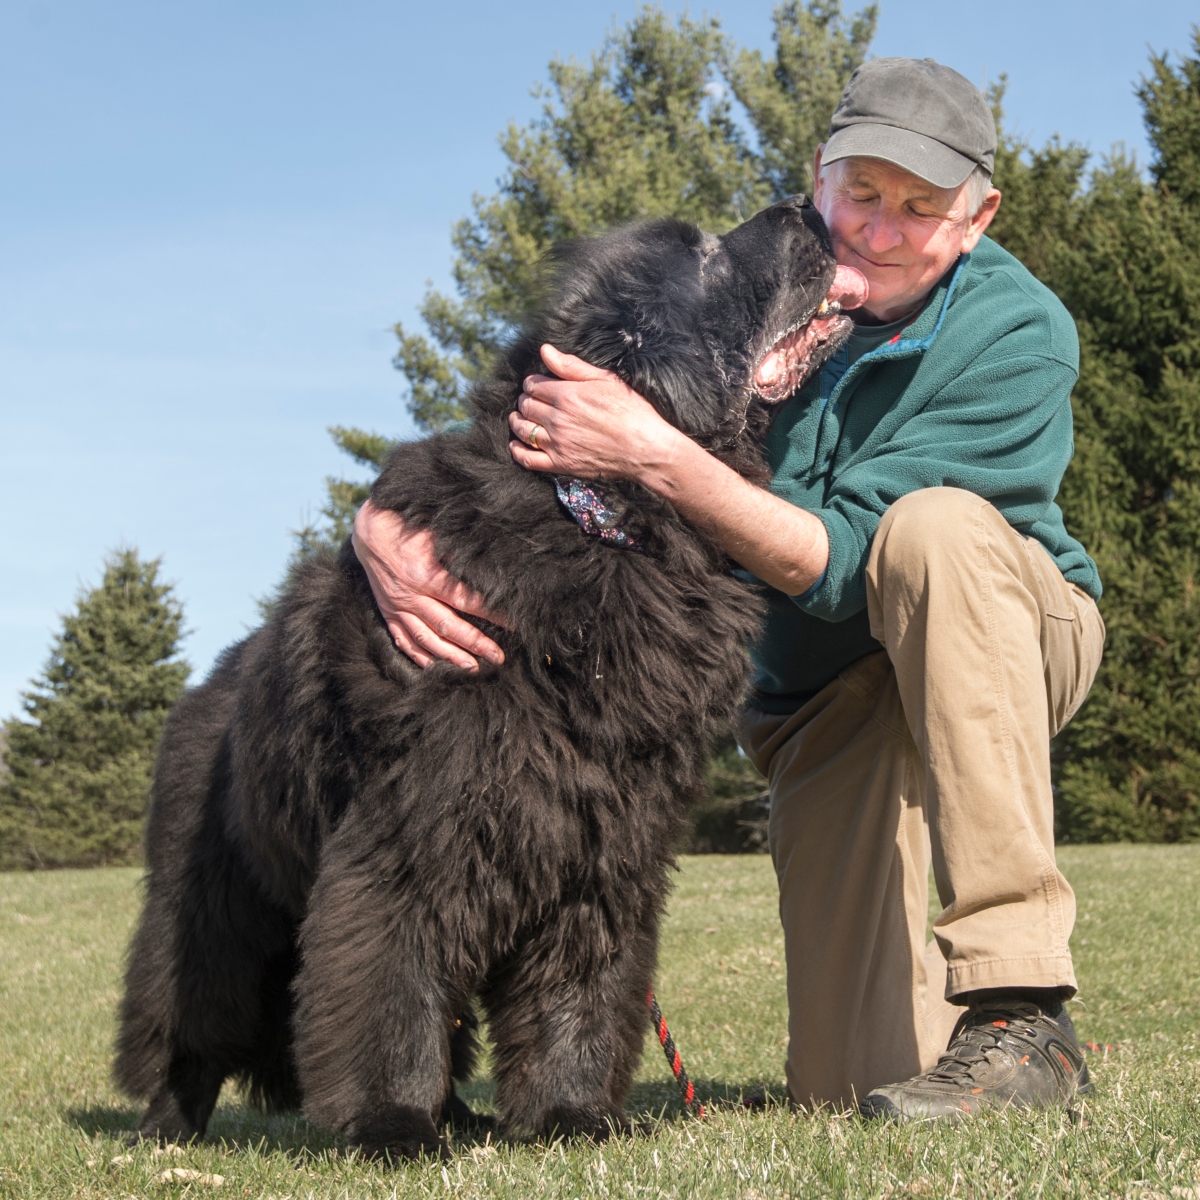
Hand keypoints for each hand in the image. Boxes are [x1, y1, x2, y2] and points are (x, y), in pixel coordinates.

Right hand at [351, 498, 504, 670]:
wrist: (369, 529)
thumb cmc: (408, 526)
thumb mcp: (436, 533)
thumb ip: (460, 550)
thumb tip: (492, 561)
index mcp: (427, 575)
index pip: (467, 600)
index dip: (492, 614)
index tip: (514, 624)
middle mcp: (412, 596)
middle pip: (449, 627)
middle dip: (476, 644)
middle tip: (498, 658)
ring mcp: (398, 607)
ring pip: (426, 639)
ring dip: (450, 657)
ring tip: (472, 668)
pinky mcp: (388, 612)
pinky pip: (403, 640)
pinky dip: (418, 656)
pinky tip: (434, 667)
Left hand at [508, 344, 681, 481]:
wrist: (645, 449)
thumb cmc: (632, 412)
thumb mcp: (605, 380)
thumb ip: (572, 366)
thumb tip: (545, 351)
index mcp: (567, 395)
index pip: (533, 385)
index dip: (532, 383)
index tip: (537, 385)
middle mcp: (557, 419)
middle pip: (525, 406)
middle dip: (525, 400)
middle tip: (532, 401)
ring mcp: (557, 444)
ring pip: (522, 430)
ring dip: (517, 421)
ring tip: (522, 418)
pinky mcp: (561, 464)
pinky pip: (527, 459)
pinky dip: (517, 451)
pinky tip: (518, 444)